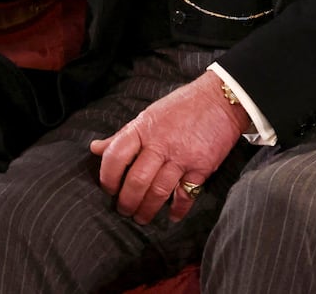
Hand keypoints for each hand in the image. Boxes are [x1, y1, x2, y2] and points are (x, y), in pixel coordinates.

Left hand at [89, 71, 247, 224]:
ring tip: (142, 217)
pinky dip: (177, 210)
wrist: (221, 98)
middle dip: (127, 202)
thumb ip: (123, 135)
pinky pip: (186, 196)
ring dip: (147, 210)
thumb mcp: (149, 115)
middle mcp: (161, 143)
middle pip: (136, 180)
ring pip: (158, 192)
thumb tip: (95, 148)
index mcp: (143, 128)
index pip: (116, 155)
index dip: (108, 177)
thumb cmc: (182, 106)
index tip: (108, 189)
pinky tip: (172, 215)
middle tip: (124, 210)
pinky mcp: (202, 167)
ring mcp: (182, 156)